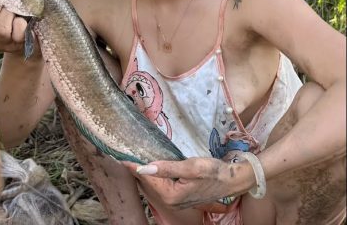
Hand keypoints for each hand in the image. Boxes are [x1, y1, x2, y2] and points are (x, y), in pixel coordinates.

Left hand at [122, 157, 252, 210]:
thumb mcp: (191, 167)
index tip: (119, 155)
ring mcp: (176, 200)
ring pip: (154, 183)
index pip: (147, 177)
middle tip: (124, 152)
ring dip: (145, 171)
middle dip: (137, 168)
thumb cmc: (215, 172)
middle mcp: (171, 201)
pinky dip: (155, 175)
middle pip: (148, 182)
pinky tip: (150, 165)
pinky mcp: (180, 196)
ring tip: (133, 157)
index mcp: (171, 195)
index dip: (133, 165)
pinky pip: (162, 185)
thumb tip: (144, 168)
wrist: (234, 180)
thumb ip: (167, 168)